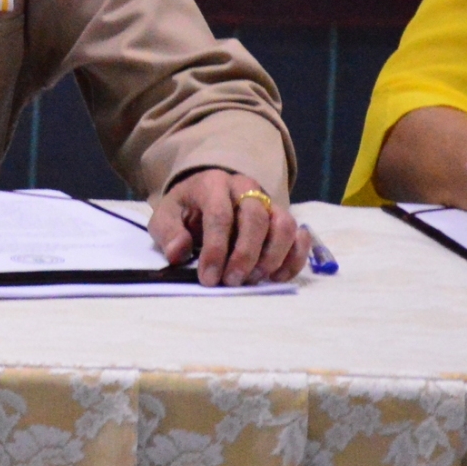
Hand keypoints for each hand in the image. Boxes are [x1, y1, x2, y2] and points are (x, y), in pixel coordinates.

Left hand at [147, 169, 306, 286]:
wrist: (207, 191)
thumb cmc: (187, 208)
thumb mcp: (167, 216)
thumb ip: (169, 232)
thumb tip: (178, 252)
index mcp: (213, 184)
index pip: (220, 215)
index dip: (216, 250)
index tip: (209, 278)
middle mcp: (246, 188)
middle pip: (256, 218)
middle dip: (245, 255)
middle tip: (232, 281)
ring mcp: (269, 202)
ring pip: (285, 225)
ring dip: (273, 257)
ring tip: (253, 280)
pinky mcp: (283, 217)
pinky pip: (300, 236)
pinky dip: (294, 259)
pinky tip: (276, 277)